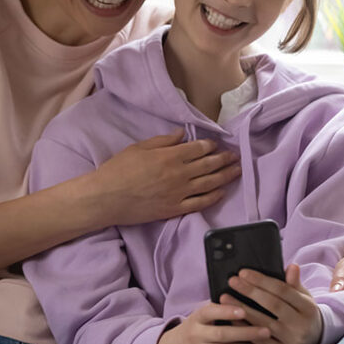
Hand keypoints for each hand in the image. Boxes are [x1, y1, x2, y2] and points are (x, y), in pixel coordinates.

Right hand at [93, 129, 239, 226]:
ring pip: (210, 183)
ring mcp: (179, 193)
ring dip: (225, 176)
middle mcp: (179, 174)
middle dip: (224, 159)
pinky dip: (213, 197)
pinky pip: (200, 203)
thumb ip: (162, 141)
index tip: (217, 144)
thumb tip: (182, 134)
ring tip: (236, 171)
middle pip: (209, 165)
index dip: (211, 145)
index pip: (199, 149)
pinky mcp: (175, 209)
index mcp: (170, 156)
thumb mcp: (139, 148)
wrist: (107, 198)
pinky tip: (221, 192)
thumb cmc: (118, 170)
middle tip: (235, 156)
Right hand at [156, 303, 270, 343]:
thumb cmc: (192, 330)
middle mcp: (197, 335)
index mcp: (196, 318)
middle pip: (223, 334)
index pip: (210, 312)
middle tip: (266, 330)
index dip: (226, 311)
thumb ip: (216, 309)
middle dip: (246, 333)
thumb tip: (242, 295)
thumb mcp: (198, 317)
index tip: (243, 310)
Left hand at [220, 265, 322, 343]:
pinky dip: (244, 329)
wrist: (314, 342)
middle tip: (232, 281)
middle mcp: (301, 325)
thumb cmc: (303, 314)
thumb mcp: (303, 297)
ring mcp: (291, 341)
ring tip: (225, 298)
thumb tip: (292, 266)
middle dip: (250, 291)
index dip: (262, 280)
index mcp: (308, 308)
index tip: (243, 272)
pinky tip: (231, 319)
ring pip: (263, 324)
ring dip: (242, 310)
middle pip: (273, 305)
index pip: (283, 290)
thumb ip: (295, 283)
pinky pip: (259, 342)